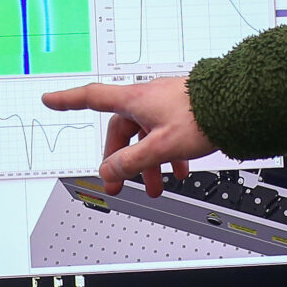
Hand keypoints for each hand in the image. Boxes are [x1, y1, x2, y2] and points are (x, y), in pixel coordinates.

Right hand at [41, 76, 211, 195]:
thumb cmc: (200, 117)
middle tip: (119, 185)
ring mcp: (165, 105)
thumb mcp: (161, 146)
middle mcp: (147, 100)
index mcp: (135, 101)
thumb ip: (133, 161)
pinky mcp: (182, 111)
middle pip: (121, 131)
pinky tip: (179, 172)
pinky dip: (167, 155)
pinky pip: (165, 135)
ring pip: (146, 137)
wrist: (237, 103)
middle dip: (120, 161)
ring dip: (148, 164)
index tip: (49, 100)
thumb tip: (108, 171)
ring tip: (156, 188)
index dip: (67, 101)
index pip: (91, 98)